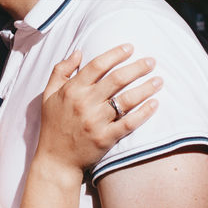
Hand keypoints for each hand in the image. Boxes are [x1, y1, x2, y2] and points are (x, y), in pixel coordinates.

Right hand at [35, 44, 160, 173]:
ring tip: (159, 80)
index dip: (115, 54)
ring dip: (145, 88)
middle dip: (137, 68)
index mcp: (72, 90)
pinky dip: (143, 113)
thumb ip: (61, 70)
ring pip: (126, 100)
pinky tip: (155, 104)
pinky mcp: (106, 138)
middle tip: (152, 61)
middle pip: (116, 79)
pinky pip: (129, 123)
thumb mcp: (48, 94)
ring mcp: (96, 121)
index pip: (97, 66)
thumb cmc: (53, 125)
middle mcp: (85, 103)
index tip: (130, 48)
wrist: (56, 159)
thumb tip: (79, 51)